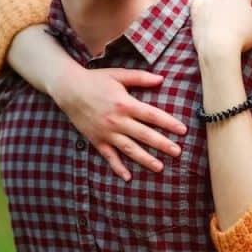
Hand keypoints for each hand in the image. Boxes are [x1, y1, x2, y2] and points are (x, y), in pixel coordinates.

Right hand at [49, 65, 186, 181]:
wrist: (69, 89)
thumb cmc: (96, 80)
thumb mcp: (119, 75)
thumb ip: (140, 77)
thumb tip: (161, 78)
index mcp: (125, 103)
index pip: (152, 115)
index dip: (169, 123)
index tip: (182, 130)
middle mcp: (118, 120)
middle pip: (144, 135)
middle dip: (163, 144)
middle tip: (178, 152)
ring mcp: (107, 132)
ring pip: (129, 149)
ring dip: (145, 159)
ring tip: (160, 167)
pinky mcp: (97, 140)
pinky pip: (109, 156)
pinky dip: (117, 167)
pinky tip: (127, 177)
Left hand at [190, 0, 251, 57]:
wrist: (217, 46)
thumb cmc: (243, 37)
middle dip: (239, 3)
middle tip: (242, 14)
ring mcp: (209, 0)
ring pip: (217, 0)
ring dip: (222, 5)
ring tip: (223, 18)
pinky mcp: (196, 9)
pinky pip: (201, 3)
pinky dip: (205, 7)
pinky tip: (207, 13)